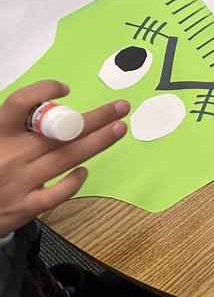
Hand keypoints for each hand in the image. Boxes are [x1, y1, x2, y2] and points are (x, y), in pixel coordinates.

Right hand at [0, 80, 128, 235]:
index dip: (45, 90)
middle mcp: (10, 155)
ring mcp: (19, 182)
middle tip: (120, 108)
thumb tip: (49, 108)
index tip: (65, 89)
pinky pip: (56, 194)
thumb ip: (15, 124)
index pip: (22, 103)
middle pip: (60, 131)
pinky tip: (84, 171)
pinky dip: (73, 182)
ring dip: (97, 142)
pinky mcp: (24, 207)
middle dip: (95, 117)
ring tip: (118, 129)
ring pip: (66, 157)